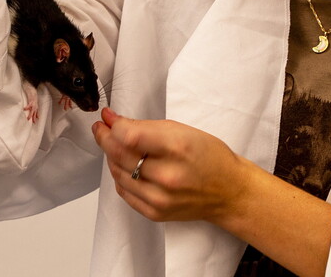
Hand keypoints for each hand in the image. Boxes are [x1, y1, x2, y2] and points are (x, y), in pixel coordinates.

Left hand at [91, 108, 250, 223]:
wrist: (229, 190)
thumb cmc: (210, 157)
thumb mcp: (184, 130)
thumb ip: (147, 127)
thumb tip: (115, 121)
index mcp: (177, 148)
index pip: (129, 136)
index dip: (112, 125)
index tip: (107, 118)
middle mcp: (167, 175)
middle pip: (119, 154)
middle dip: (105, 137)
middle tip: (102, 128)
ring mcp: (159, 198)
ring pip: (118, 173)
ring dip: (112, 157)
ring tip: (115, 145)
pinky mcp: (154, 212)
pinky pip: (124, 192)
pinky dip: (120, 177)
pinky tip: (125, 166)